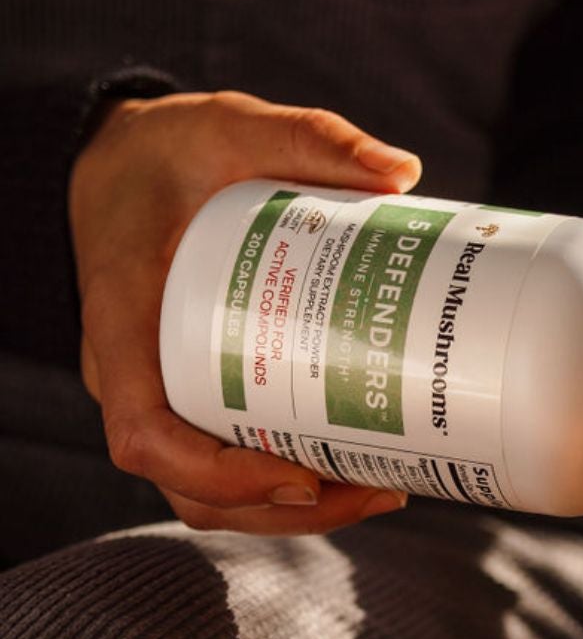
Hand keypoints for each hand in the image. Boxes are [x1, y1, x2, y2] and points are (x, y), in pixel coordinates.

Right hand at [69, 89, 423, 533]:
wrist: (125, 162)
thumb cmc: (169, 153)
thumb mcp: (229, 126)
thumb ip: (309, 136)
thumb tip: (404, 171)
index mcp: (122, 322)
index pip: (144, 434)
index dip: (217, 475)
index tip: (300, 477)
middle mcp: (133, 375)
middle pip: (190, 487)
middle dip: (283, 510)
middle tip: (381, 489)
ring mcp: (160, 394)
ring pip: (210, 493)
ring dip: (294, 513)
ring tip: (383, 490)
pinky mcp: (192, 397)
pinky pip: (226, 464)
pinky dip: (287, 486)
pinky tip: (359, 470)